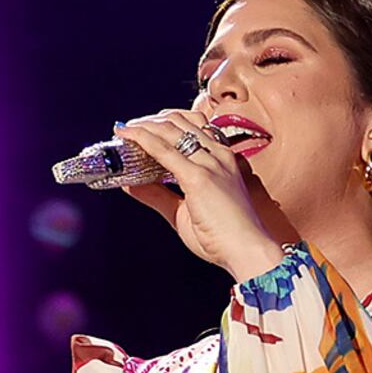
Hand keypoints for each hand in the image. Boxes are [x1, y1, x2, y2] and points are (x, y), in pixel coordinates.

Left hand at [106, 108, 295, 281]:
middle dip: (148, 122)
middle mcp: (217, 155)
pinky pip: (164, 151)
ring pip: (170, 130)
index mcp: (221, 159)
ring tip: (123, 131)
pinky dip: (142, 140)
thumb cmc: (223, 236)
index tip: (140, 129)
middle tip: (126, 129)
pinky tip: (126, 139)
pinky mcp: (199, 177)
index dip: (163, 123)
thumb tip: (130, 184)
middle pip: (178, 122)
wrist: (247, 251)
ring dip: (143, 127)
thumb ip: (158, 195)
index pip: (190, 127)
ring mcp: (210, 163)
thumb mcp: (183, 211)